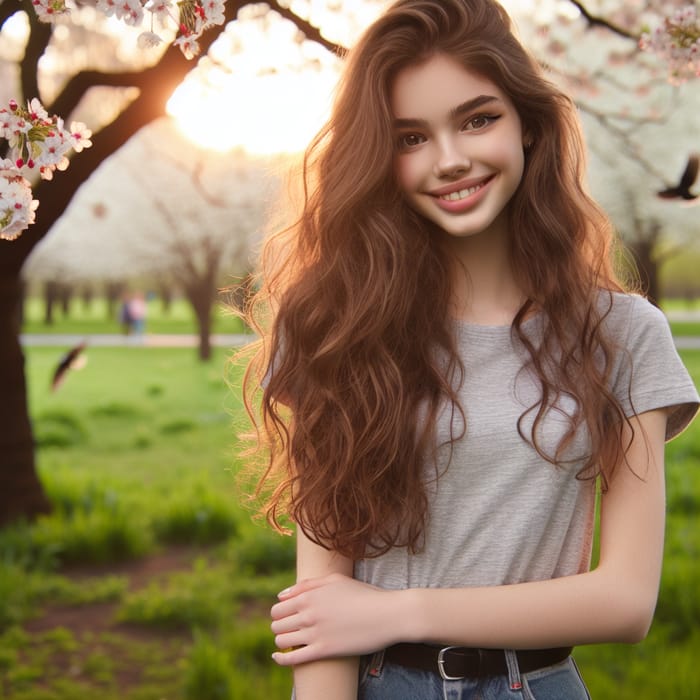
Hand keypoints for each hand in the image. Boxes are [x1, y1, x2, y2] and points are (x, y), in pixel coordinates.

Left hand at [270, 574, 397, 665]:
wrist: (388, 614)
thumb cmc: (363, 595)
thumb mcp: (335, 580)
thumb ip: (307, 585)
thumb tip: (281, 595)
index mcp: (309, 595)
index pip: (278, 608)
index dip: (279, 614)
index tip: (287, 618)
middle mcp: (308, 613)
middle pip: (277, 625)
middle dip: (280, 627)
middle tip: (290, 630)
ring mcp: (315, 632)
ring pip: (281, 641)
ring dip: (282, 642)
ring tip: (291, 642)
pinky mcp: (324, 650)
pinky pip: (292, 658)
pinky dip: (281, 659)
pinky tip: (279, 657)